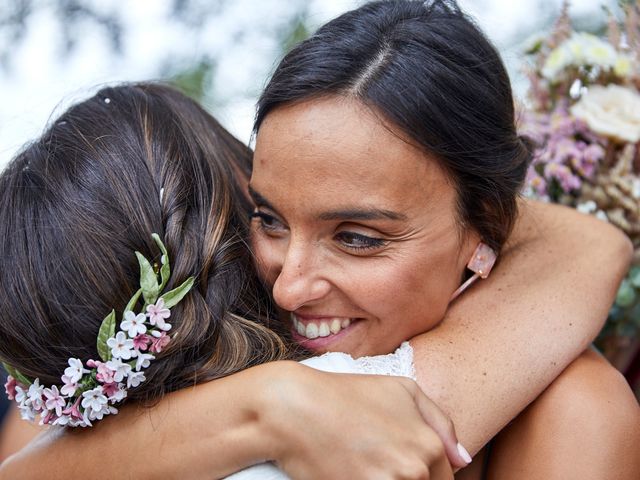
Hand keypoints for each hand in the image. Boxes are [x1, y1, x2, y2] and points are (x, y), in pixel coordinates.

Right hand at [256, 362, 469, 479]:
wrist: (294, 407)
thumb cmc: (346, 395)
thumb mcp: (401, 389)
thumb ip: (440, 422)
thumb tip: (463, 459)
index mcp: (429, 444)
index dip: (427, 478)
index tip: (398, 466)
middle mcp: (414, 468)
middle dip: (407, 479)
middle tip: (377, 461)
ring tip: (365, 465)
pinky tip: (354, 473)